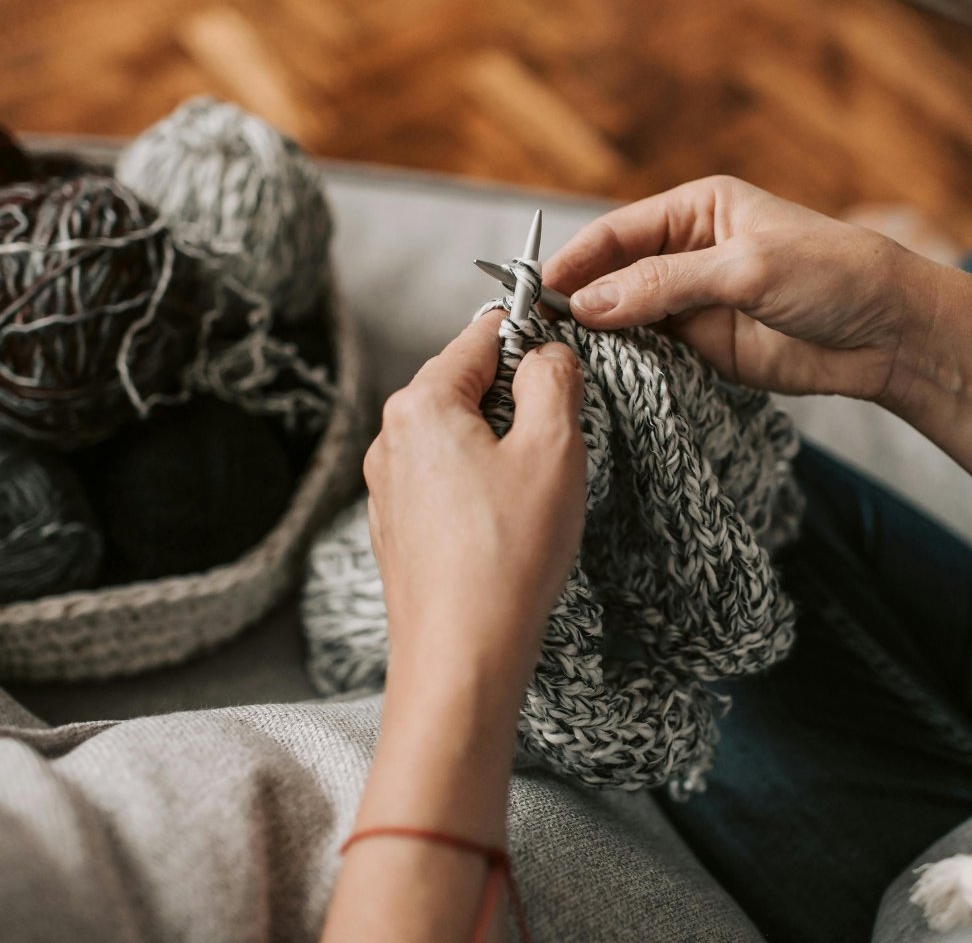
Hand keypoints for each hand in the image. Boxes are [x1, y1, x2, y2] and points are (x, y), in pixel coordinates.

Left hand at [363, 310, 585, 704]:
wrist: (460, 656)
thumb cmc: (508, 553)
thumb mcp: (553, 448)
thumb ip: (553, 379)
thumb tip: (547, 353)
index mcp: (421, 403)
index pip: (482, 336)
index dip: (531, 336)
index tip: (564, 356)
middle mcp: (390, 437)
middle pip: (465, 383)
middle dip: (515, 399)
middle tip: (556, 442)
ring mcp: (387, 484)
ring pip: (455, 433)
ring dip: (499, 444)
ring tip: (530, 493)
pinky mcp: (395, 525)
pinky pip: (442, 478)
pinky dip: (477, 483)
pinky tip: (502, 523)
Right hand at [544, 175, 941, 405]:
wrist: (889, 334)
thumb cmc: (831, 274)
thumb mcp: (745, 268)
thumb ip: (663, 285)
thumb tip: (588, 306)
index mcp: (696, 211)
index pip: (616, 233)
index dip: (574, 260)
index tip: (538, 290)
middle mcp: (685, 254)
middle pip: (612, 275)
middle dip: (577, 299)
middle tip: (536, 329)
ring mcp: (691, 303)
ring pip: (624, 317)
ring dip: (596, 335)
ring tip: (558, 356)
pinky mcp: (701, 346)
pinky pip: (649, 352)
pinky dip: (623, 362)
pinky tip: (600, 374)